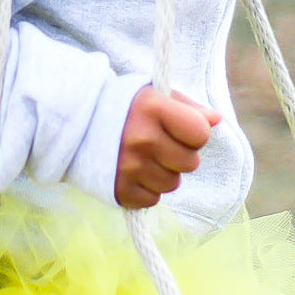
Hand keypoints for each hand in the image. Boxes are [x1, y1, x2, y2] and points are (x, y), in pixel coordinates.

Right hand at [115, 86, 220, 208]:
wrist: (77, 125)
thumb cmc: (124, 106)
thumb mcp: (154, 95)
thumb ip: (188, 107)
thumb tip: (217, 120)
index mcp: (152, 108)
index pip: (200, 133)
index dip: (195, 132)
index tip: (179, 127)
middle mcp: (141, 138)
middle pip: (190, 163)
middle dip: (180, 154)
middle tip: (161, 143)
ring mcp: (129, 167)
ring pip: (173, 184)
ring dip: (164, 172)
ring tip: (145, 156)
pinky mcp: (120, 190)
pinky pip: (153, 199)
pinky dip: (147, 188)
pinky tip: (134, 171)